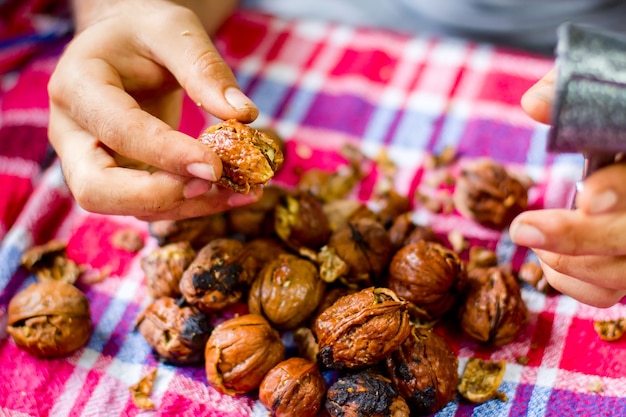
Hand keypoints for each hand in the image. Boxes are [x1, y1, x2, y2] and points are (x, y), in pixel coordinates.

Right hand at [48, 0, 260, 220]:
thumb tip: (243, 114)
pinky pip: (149, 205)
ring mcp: (89, 162)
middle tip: (215, 184)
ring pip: (126, 207)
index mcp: (77, 86)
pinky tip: (232, 192)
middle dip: (159, 197)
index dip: (166, 154)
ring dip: (186, 206)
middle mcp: (72, 133)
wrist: (125, 46)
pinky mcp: (116, 179)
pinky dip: (191, 204)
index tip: (215, 166)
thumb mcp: (174, 30)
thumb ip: (205, 68)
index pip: (118, 131)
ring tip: (242, 190)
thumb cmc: (143, 32)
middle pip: (96, 189)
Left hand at [511, 68, 625, 306]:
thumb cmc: (609, 120)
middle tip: (522, 228)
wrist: (618, 152)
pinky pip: (608, 293)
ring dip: (567, 262)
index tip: (588, 195)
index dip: (621, 188)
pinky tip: (545, 260)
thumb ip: (570, 94)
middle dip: (576, 237)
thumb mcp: (601, 96)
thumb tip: (535, 103)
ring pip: (621, 274)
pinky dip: (572, 284)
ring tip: (527, 234)